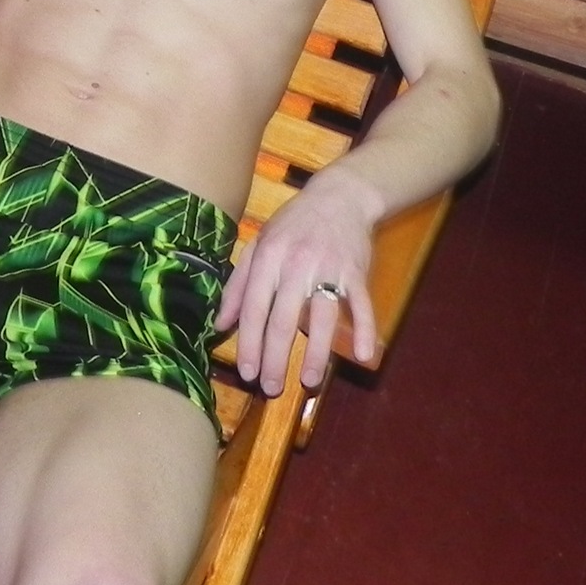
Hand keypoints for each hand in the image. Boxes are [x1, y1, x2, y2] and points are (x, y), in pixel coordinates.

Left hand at [218, 165, 384, 395]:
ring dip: (317, 352)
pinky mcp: (356, 272)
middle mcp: (296, 265)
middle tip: (271, 388)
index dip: (249, 343)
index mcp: (268, 258)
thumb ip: (238, 285)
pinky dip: (365, 329)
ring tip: (310, 381)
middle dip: (275, 357)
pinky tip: (363, 355)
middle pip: (284, 319)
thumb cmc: (293, 223)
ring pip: (322, 316)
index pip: (254, 308)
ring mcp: (329, 268)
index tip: (247, 373)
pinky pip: (361, 304)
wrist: (340, 196)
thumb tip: (220, 324)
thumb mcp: (259, 244)